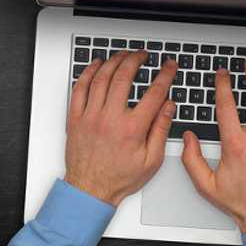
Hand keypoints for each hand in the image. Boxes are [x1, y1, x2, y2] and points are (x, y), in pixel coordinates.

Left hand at [64, 51, 177, 205]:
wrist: (89, 191)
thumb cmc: (119, 178)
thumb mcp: (152, 159)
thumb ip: (161, 129)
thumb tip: (169, 106)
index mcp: (132, 128)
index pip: (154, 92)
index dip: (165, 74)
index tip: (169, 66)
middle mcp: (110, 118)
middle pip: (124, 76)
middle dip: (137, 59)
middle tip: (144, 54)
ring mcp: (90, 117)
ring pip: (101, 78)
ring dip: (114, 61)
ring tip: (124, 55)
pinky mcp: (76, 119)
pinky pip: (79, 88)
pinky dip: (88, 72)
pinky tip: (97, 65)